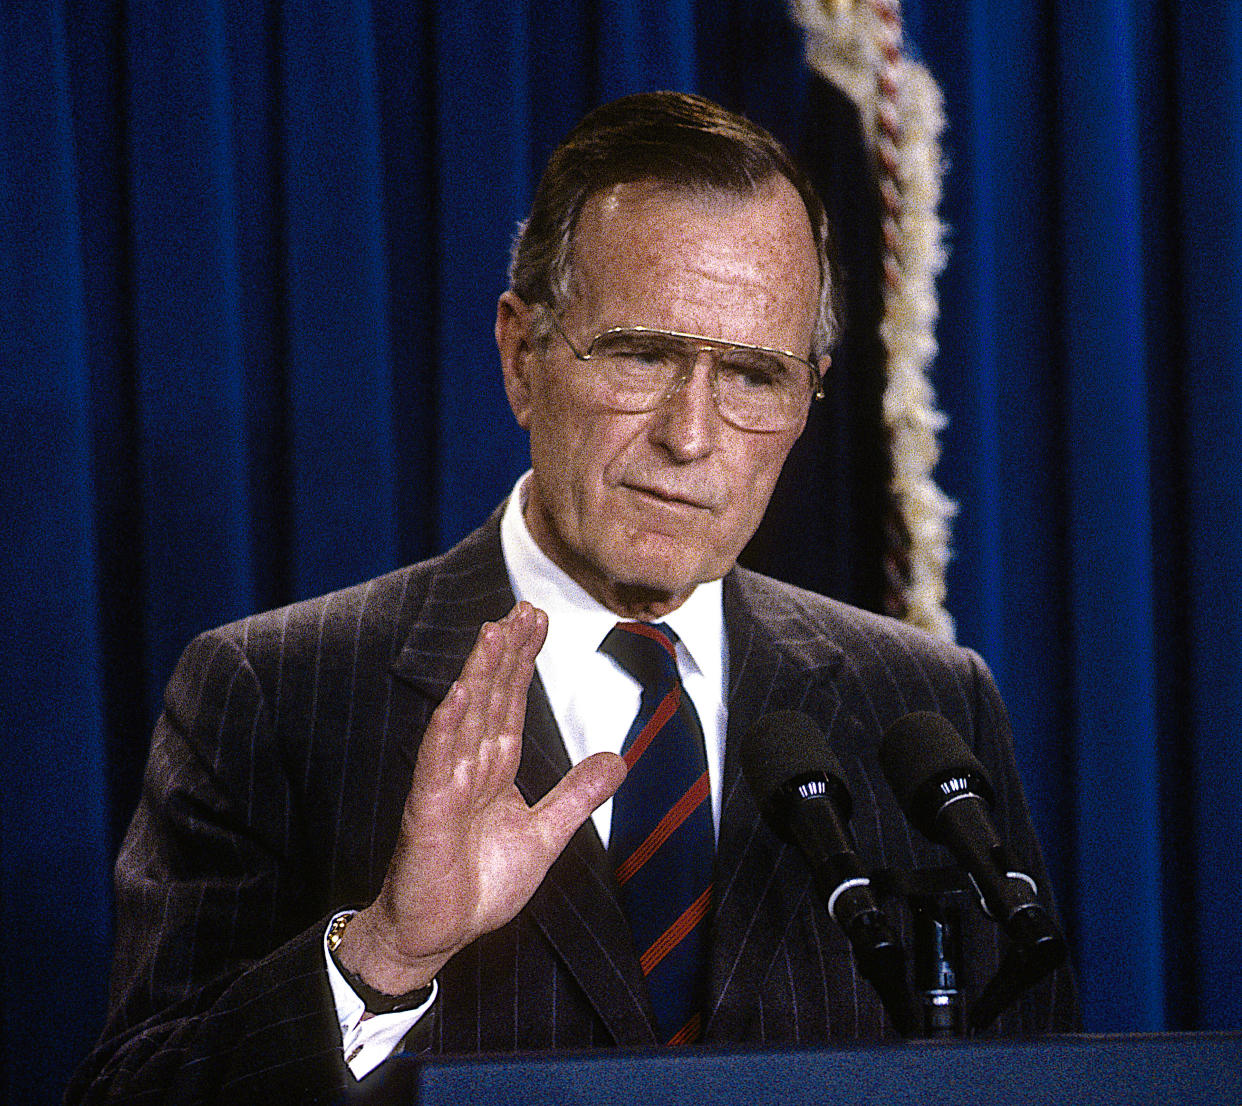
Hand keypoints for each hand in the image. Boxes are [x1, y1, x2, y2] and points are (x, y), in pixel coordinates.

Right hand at [335, 601, 626, 993]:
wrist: (439, 935)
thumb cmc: (479, 886)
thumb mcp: (545, 835)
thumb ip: (577, 795)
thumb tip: (617, 758)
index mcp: (495, 769)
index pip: (511, 702)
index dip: (524, 660)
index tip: (537, 620)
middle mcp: (470, 766)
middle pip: (492, 697)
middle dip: (507, 651)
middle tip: (523, 606)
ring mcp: (446, 784)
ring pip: (467, 716)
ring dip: (481, 672)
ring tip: (494, 630)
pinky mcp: (429, 810)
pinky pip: (439, 761)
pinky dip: (449, 726)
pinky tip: (460, 692)